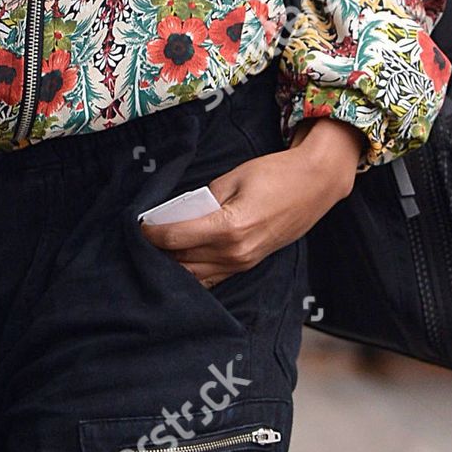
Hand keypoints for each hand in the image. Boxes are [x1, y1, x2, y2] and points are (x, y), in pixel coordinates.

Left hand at [140, 117, 364, 286]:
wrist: (314, 185)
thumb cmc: (275, 175)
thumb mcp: (233, 178)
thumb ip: (204, 199)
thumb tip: (179, 213)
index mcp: (229, 227)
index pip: (177, 238)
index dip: (152, 233)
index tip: (137, 226)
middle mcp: (236, 253)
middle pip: (183, 261)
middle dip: (159, 251)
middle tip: (139, 240)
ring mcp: (244, 263)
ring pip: (197, 275)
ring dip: (174, 265)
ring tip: (156, 251)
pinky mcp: (250, 265)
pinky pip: (214, 276)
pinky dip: (194, 271)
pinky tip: (180, 261)